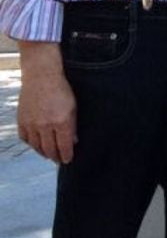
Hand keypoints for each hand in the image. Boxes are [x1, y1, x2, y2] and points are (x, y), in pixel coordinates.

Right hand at [17, 41, 76, 163]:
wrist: (41, 77)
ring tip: (49, 155)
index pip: (64, 146)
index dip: (66, 156)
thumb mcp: (73, 107)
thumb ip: (73, 126)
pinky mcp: (21, 120)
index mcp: (61, 122)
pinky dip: (32, 144)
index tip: (68, 161)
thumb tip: (73, 142)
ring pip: (36, 146)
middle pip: (49, 149)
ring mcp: (32, 124)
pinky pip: (25, 138)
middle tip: (59, 161)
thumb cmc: (61, 90)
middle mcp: (45, 125)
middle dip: (55, 157)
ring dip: (43, 153)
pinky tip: (37, 145)